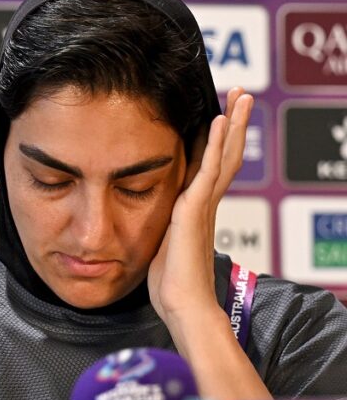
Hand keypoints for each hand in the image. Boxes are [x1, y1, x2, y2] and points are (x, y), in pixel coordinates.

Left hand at [147, 87, 254, 325]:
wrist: (182, 304)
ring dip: (233, 124)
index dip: (218, 143)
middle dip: (235, 125)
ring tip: (242, 95)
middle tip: (243, 95)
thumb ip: (164, 230)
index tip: (221, 116)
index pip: (211, 168)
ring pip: (224, 156)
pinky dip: (216, 144)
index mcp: (196, 211)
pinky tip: (221, 120)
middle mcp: (204, 204)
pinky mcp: (196, 209)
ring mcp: (203, 205)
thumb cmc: (172, 284)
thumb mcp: (163, 246)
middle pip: (226, 155)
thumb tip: (156, 226)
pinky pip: (209, 170)